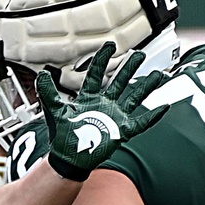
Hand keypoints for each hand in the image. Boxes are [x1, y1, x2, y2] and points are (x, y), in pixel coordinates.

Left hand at [38, 40, 166, 181]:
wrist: (69, 159)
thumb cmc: (62, 137)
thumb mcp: (54, 111)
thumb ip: (48, 92)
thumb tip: (42, 74)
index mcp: (89, 98)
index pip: (98, 74)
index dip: (103, 58)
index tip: (110, 45)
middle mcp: (104, 105)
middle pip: (120, 81)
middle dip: (130, 67)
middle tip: (139, 54)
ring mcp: (115, 117)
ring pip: (134, 98)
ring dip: (145, 87)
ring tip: (157, 75)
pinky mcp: (122, 131)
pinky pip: (141, 123)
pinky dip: (152, 116)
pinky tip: (162, 107)